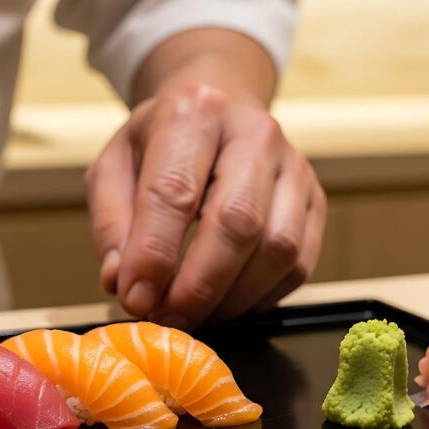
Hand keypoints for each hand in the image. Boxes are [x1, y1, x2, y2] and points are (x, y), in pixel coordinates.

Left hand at [87, 84, 326, 329]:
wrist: (216, 110)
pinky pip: (298, 264)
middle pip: (238, 223)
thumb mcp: (114, 167)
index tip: (136, 298)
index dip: (154, 255)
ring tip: (194, 315)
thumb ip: (113, 226)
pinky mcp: (315, 199)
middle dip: (199, 286)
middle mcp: (254, 133)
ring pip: (278, 249)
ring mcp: (294, 166)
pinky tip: (226, 302)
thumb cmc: (161, 144)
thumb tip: (124, 282)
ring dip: (232, 299)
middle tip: (167, 319)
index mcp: (194, 114)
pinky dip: (260, 298)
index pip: (175, 192)